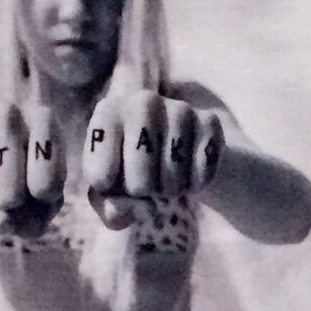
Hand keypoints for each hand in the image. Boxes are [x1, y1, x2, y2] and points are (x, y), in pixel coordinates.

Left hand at [81, 90, 224, 223]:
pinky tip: (188, 175)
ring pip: (173, 178)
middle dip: (143, 195)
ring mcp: (179, 109)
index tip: (110, 180)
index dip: (109, 192)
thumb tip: (135, 208)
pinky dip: (195, 185)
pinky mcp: (209, 121)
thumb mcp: (110, 193)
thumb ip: (110, 208)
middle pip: (140, 183)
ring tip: (165, 180)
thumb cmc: (129, 172)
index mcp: (107, 113)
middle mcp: (143, 102)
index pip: (101, 176)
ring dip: (170, 191)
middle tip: (143, 184)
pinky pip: (202, 173)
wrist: (174, 150)